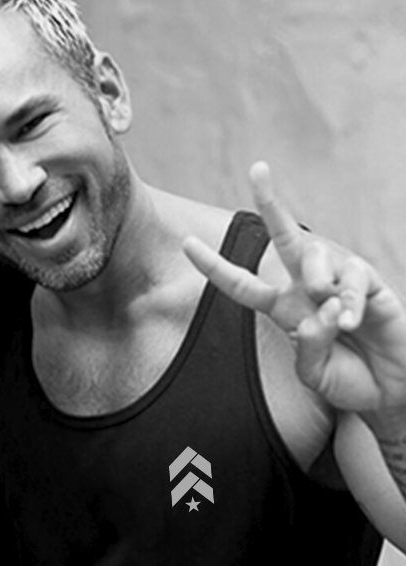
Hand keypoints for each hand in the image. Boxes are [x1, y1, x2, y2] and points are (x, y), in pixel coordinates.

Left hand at [183, 162, 405, 417]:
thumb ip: (309, 347)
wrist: (391, 389)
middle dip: (271, 203)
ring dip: (316, 277)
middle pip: (286, 239)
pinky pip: (355, 282)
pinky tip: (351, 324)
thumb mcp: (313, 374)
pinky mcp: (375, 288)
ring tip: (330, 309)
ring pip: (317, 256)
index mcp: (284, 308)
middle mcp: (309, 288)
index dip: (214, 267)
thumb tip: (319, 311)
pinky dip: (350, 305)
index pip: (242, 285)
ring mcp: (342, 284)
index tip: (186, 243)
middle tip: (257, 169)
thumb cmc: (348, 380)